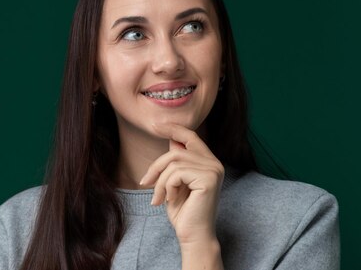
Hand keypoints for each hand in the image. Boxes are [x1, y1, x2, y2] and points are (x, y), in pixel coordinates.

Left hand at [139, 123, 224, 244]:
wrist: (193, 236)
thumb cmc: (184, 212)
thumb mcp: (176, 183)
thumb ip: (177, 162)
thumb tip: (171, 139)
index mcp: (209, 162)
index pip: (191, 136)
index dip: (173, 128)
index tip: (155, 125)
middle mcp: (214, 163)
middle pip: (176, 150)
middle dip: (156, 166)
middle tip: (145, 183)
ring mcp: (213, 170)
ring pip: (174, 162)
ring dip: (160, 181)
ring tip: (159, 198)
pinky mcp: (208, 179)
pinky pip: (176, 173)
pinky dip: (167, 187)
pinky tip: (170, 200)